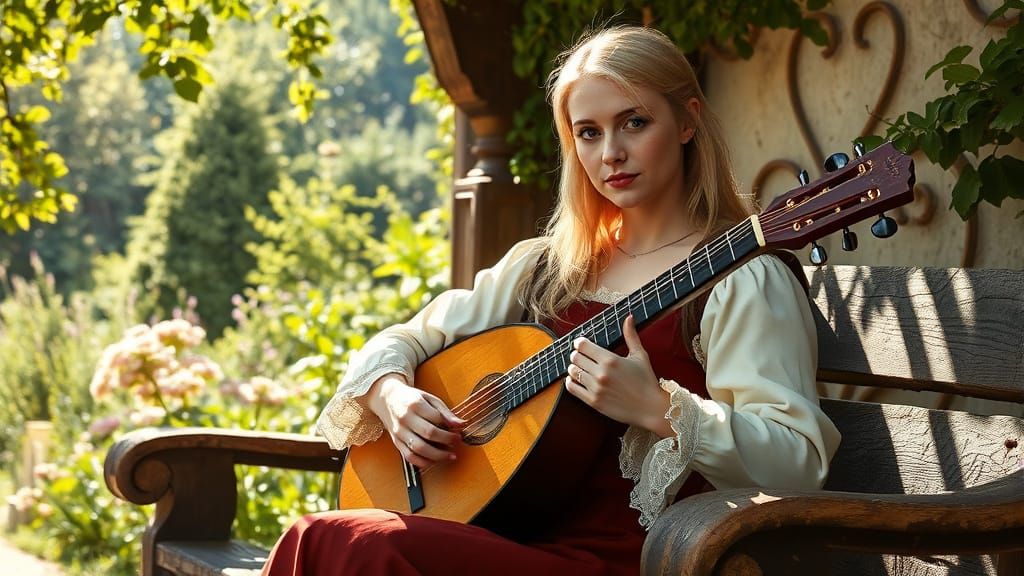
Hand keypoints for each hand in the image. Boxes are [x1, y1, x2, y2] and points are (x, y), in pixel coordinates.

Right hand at [365, 374, 466, 467]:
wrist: (388, 399)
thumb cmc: (412, 399)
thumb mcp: (429, 399)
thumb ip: (445, 412)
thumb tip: (461, 424)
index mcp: (415, 404)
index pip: (436, 418)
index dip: (450, 427)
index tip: (459, 431)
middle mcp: (405, 418)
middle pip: (428, 434)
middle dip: (446, 440)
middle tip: (456, 442)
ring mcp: (399, 432)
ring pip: (418, 448)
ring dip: (437, 455)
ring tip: (450, 456)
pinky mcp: (396, 442)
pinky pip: (409, 457)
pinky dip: (423, 462)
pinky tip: (434, 461)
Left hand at [565, 315, 672, 435]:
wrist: (651, 408)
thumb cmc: (647, 381)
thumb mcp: (640, 356)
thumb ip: (631, 336)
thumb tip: (629, 317)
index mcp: (610, 360)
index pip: (583, 345)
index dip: (580, 342)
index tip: (581, 343)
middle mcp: (601, 373)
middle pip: (575, 358)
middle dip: (576, 354)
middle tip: (581, 355)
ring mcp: (596, 388)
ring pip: (573, 372)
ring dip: (574, 368)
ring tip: (579, 367)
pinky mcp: (593, 402)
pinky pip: (572, 388)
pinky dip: (570, 382)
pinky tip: (575, 380)